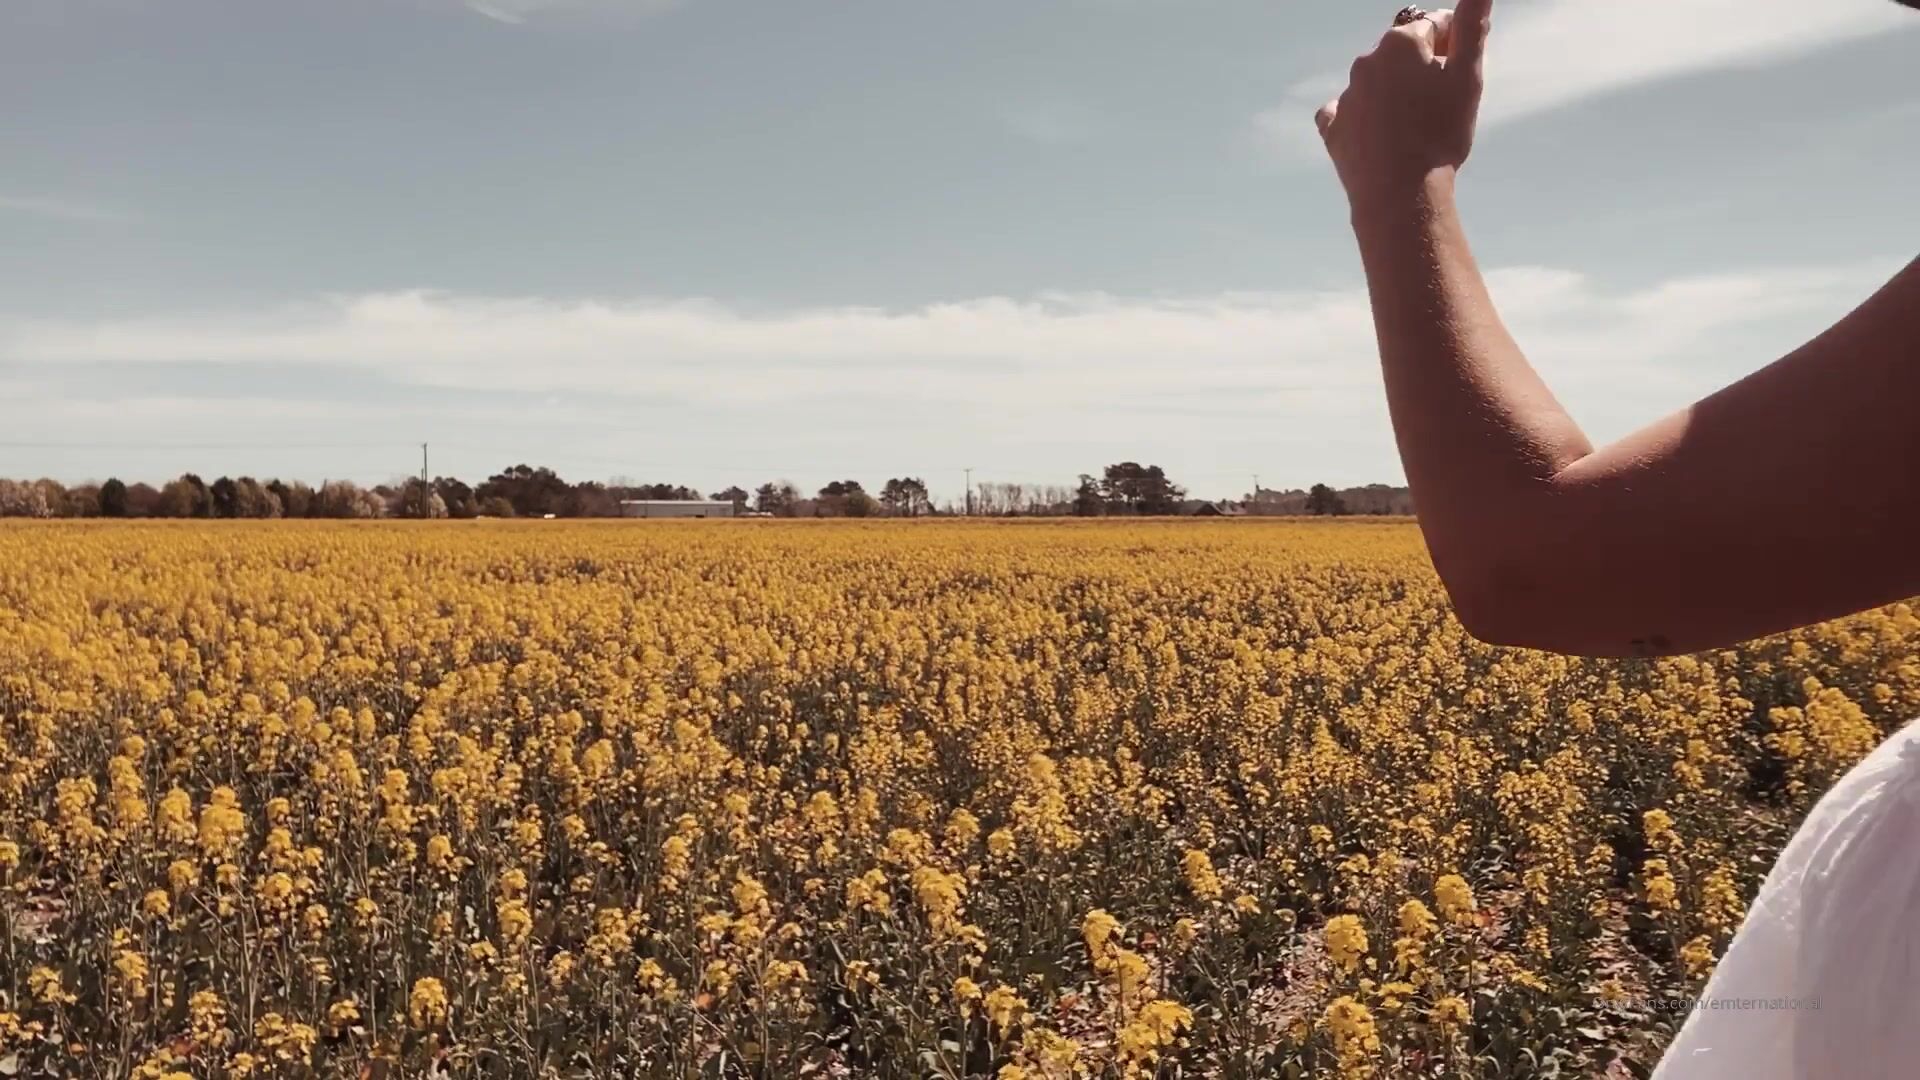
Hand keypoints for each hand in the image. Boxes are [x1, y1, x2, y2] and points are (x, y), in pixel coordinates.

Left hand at [1315, 0, 1493, 214]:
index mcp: (1400, 42)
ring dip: (1394, 94)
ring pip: (1377, 84)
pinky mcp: (1332, 128)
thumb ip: (1472, 27)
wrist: (1401, 193)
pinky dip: (1363, 119)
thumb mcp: (1467, 76)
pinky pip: (1347, 113)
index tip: (1461, 74)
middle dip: (1422, 69)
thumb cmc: (1440, 133)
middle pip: (1402, 54)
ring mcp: (1346, 95)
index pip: (1434, 26)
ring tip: (1414, 128)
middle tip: (1441, 105)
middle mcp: (1366, 61)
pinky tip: (1378, 136)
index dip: (1453, 46)